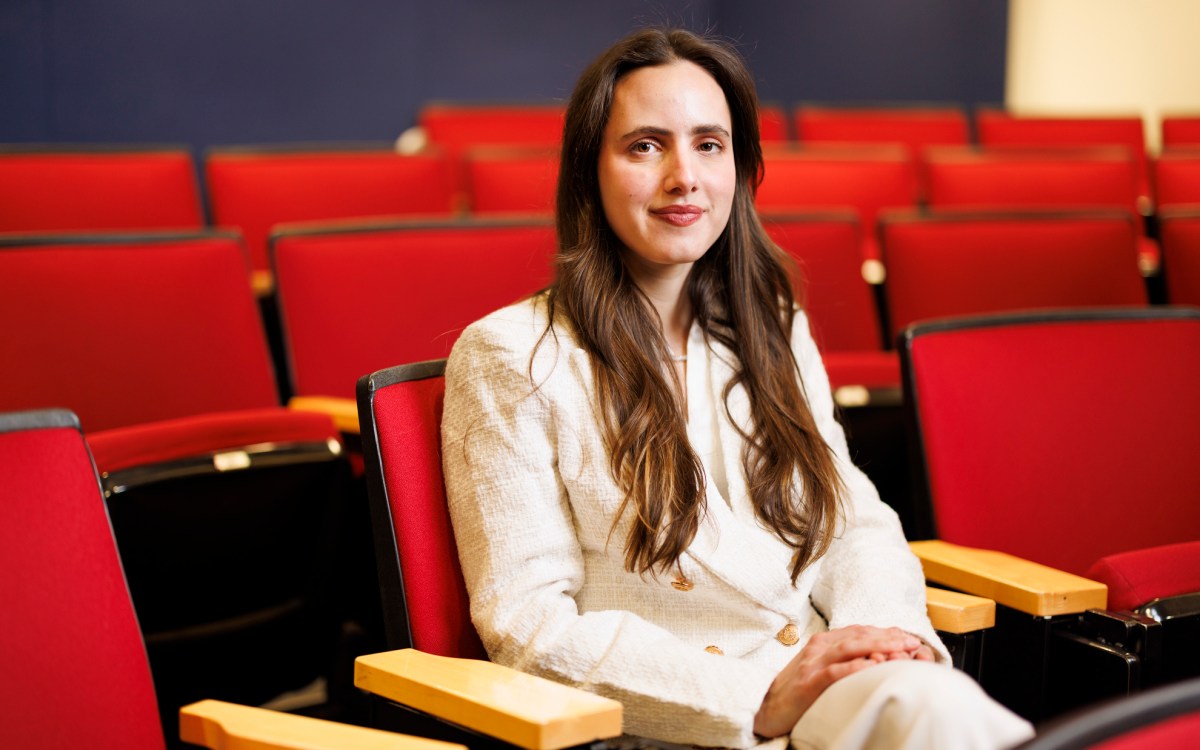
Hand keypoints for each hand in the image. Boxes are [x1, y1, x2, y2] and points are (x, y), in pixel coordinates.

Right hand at [753, 625, 933, 737]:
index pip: (859, 631)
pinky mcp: (809, 682)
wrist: (765, 706)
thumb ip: (842, 658)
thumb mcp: (819, 667)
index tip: (908, 636)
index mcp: (822, 642)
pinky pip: (835, 671)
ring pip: (850, 648)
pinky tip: (873, 667)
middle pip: (858, 636)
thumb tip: (876, 656)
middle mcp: (818, 647)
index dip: (885, 632)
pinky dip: (856, 667)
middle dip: (888, 637)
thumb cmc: (796, 689)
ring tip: (901, 650)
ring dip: (878, 647)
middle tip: (913, 642)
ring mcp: (813, 663)